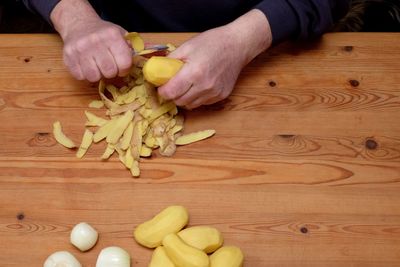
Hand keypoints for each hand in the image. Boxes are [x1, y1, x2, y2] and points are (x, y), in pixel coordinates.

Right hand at [51, 0, 132, 81]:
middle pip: (109, 72)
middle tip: (109, 67)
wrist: (78, 25)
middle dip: (111, 73)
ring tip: (98, 67)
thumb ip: (131, 48)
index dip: (124, 69)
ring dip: (97, 75)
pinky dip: (85, 75)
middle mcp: (95, 42)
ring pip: (94, 76)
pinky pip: (80, 76)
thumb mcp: (120, 34)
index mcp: (112, 36)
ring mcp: (80, 50)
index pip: (124, 63)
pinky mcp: (68, 57)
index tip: (121, 67)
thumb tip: (141, 61)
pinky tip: (87, 66)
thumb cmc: (103, 34)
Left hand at [158, 9, 272, 108]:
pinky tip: (199, 86)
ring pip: (190, 105)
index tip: (162, 86)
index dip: (162, 91)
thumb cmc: (212, 43)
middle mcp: (205, 86)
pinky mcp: (221, 96)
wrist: (237, 46)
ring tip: (186, 85)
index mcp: (194, 72)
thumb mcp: (187, 47)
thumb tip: (156, 71)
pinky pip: (202, 103)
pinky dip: (196, 98)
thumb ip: (170, 61)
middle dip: (172, 95)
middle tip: (172, 86)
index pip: (171, 92)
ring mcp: (214, 93)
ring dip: (184, 98)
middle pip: (179, 102)